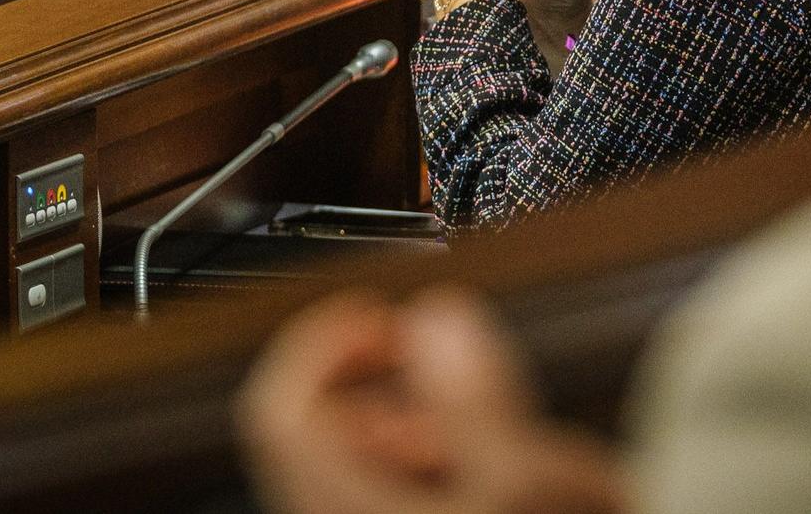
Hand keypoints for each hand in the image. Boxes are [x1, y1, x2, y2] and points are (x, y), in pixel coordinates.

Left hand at [237, 289, 630, 513]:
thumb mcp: (531, 480)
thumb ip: (477, 394)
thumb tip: (438, 319)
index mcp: (351, 513)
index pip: (280, 409)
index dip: (323, 343)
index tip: (378, 317)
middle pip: (312, 434)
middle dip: (375, 381)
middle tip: (427, 357)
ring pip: (350, 467)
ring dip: (402, 424)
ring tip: (462, 426)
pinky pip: (381, 494)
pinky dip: (418, 465)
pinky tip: (473, 470)